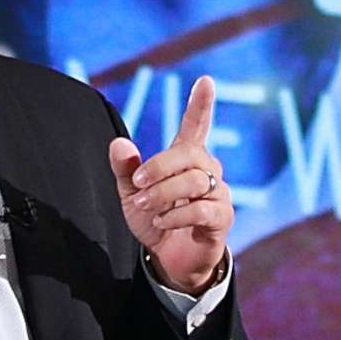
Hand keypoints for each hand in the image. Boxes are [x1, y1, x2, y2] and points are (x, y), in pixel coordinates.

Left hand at [107, 76, 231, 295]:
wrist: (168, 259)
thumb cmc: (154, 219)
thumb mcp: (132, 194)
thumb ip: (125, 169)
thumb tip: (118, 143)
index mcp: (186, 157)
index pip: (197, 125)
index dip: (200, 104)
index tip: (205, 80)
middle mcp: (207, 169)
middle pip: (189, 154)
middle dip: (160, 167)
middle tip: (138, 183)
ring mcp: (218, 192)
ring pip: (194, 181)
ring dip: (164, 194)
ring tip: (146, 206)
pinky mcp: (222, 218)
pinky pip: (203, 209)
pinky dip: (177, 215)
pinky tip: (163, 221)